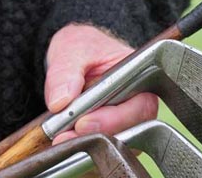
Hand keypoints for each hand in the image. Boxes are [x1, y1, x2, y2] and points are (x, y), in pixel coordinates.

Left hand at [45, 24, 158, 144]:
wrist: (74, 57)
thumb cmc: (83, 47)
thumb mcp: (72, 50)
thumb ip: (65, 72)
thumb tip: (60, 101)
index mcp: (141, 79)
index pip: (140, 107)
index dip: (114, 120)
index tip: (82, 123)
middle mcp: (138, 106)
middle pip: (131, 134)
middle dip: (97, 137)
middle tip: (64, 136)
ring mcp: (126, 125)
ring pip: (117, 148)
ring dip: (88, 147)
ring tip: (61, 138)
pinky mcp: (110, 138)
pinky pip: (102, 154)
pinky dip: (83, 152)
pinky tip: (65, 143)